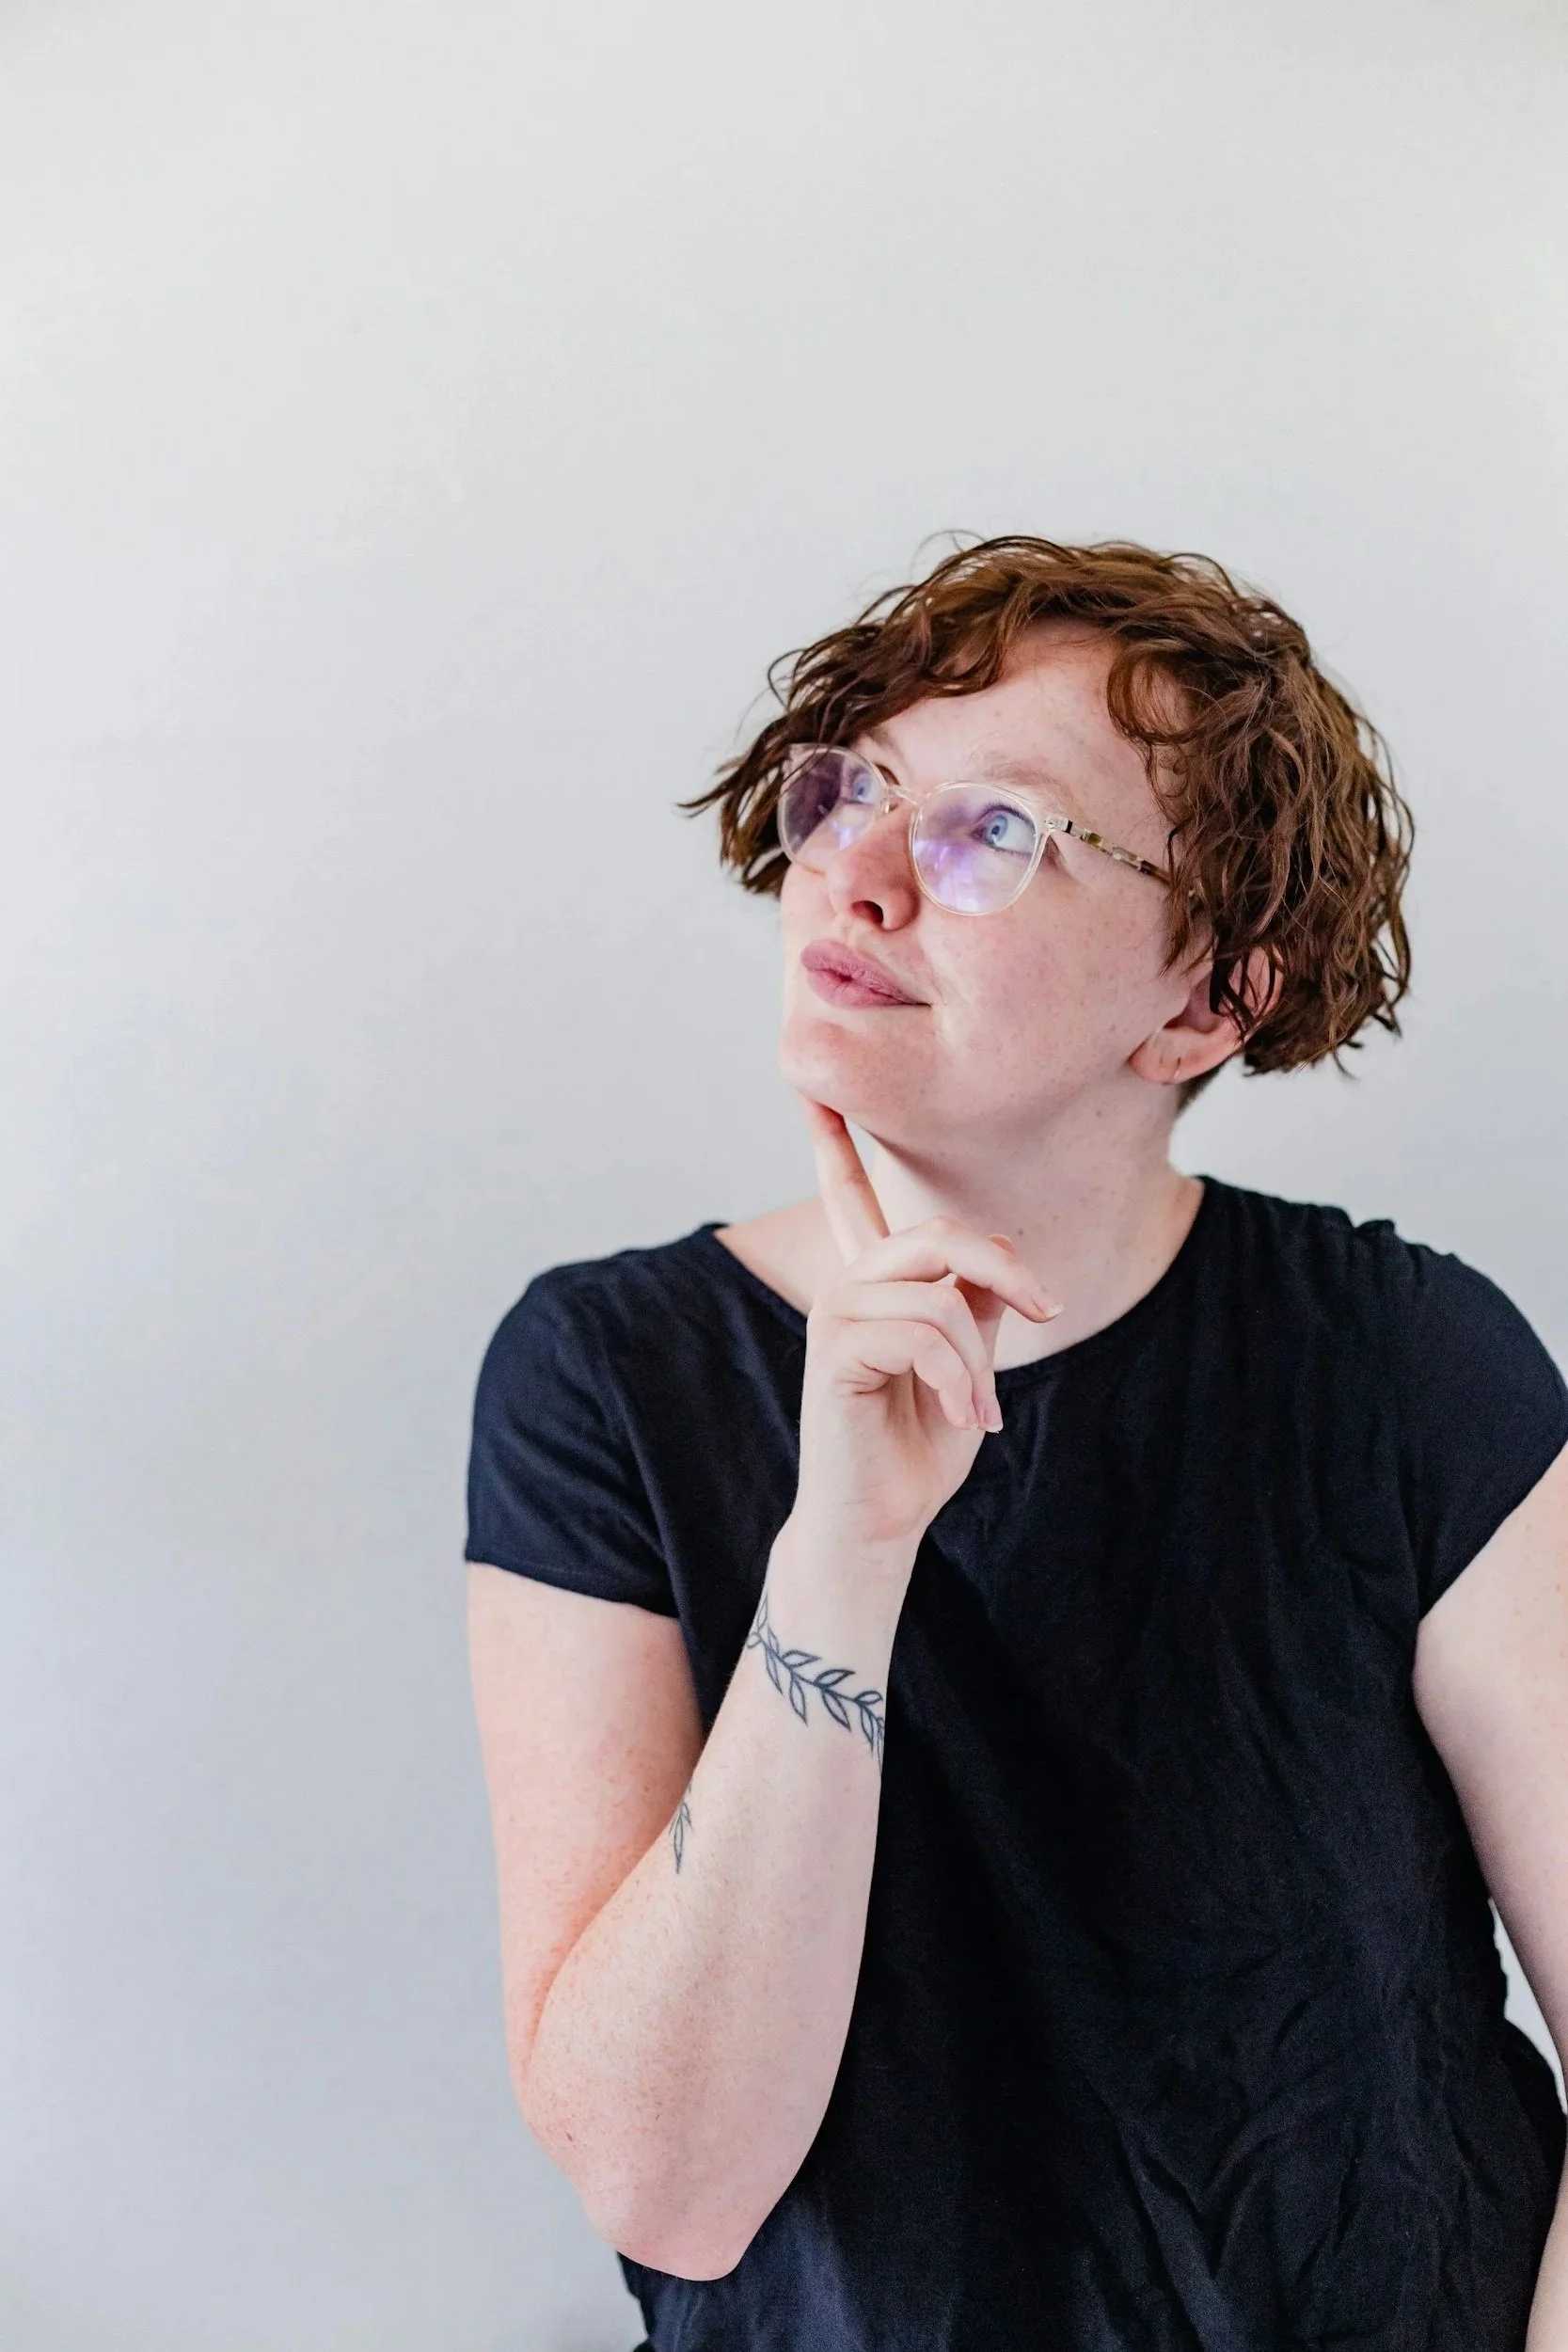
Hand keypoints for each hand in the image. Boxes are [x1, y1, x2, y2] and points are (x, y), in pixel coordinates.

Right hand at [788, 1095, 1060, 1562]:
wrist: (879, 1523)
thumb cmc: (919, 1448)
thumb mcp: (968, 1363)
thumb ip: (975, 1304)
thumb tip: (995, 1260)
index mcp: (876, 1282)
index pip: (851, 1195)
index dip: (831, 1138)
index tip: (810, 1084)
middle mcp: (849, 1285)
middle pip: (939, 1234)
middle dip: (1006, 1270)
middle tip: (1048, 1310)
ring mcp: (836, 1313)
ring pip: (940, 1292)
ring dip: (980, 1360)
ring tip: (981, 1409)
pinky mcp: (834, 1350)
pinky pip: (926, 1333)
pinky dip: (962, 1381)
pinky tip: (965, 1419)